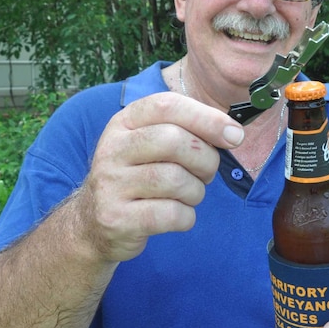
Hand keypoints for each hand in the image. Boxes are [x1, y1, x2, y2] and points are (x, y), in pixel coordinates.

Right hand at [74, 92, 244, 262]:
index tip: (234, 135)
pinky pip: (171, 214)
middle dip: (205, 159)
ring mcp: (110, 184)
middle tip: (206, 173)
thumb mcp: (151, 143)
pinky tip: (178, 216)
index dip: (207, 117)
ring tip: (189, 195)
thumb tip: (234, 133)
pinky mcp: (116, 218)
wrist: (94, 222)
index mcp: (124, 123)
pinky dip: (186, 217)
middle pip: (173, 141)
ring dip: (196, 191)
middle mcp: (112, 149)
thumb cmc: (139, 176)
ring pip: (176, 180)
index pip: (167, 105)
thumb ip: (187, 130)